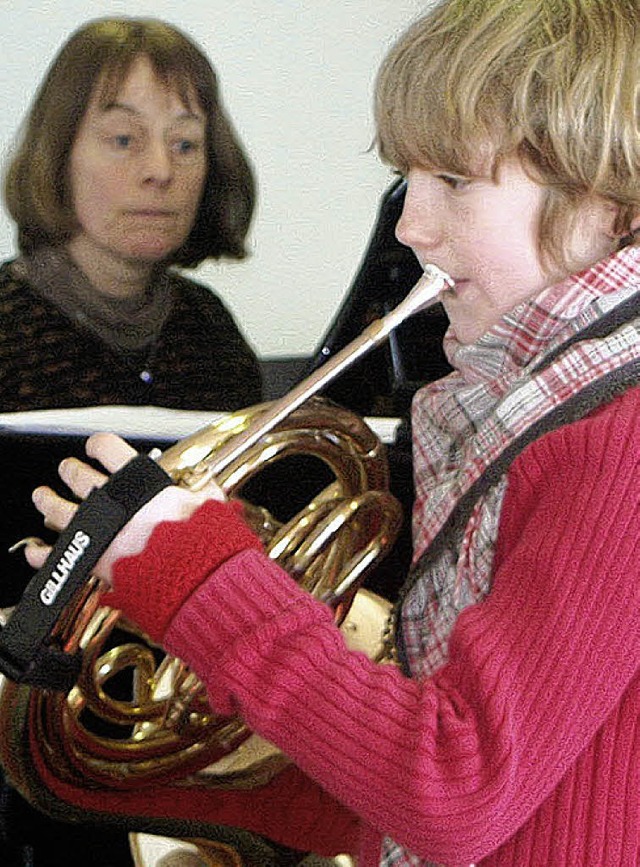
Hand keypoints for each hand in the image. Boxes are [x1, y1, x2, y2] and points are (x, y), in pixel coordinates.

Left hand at [24, 432, 224, 584]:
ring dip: (47, 501)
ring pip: (59, 508)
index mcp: (142, 484)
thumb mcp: (211, 509)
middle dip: (70, 470)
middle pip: (78, 475)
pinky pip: (56, 554)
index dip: (98, 444)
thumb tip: (210, 486)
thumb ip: (206, 494)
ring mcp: (100, 531)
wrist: (193, 578)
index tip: (94, 446)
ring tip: (42, 497)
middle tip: (68, 469)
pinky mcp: (92, 560)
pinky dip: (43, 553)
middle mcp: (116, 502)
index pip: (110, 449)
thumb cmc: (204, 544)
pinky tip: (36, 551)